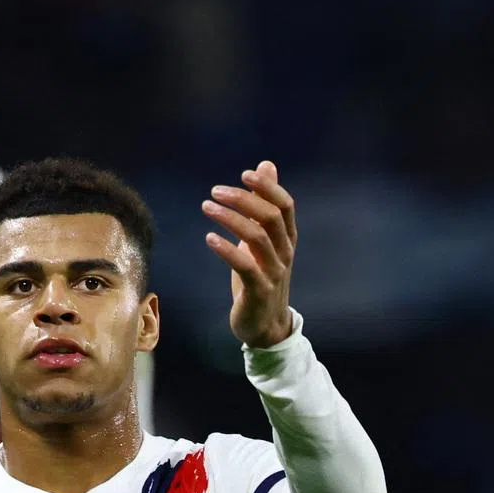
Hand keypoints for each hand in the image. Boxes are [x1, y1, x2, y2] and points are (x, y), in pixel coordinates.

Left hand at [202, 161, 295, 347]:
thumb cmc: (261, 279)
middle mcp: (284, 253)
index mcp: (287, 240)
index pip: (285, 206)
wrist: (267, 326)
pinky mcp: (259, 291)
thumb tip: (266, 166)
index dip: (267, 187)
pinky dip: (227, 249)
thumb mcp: (263, 240)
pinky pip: (245, 266)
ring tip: (206, 207)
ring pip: (257, 238)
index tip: (245, 174)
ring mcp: (274, 273)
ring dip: (230, 219)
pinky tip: (210, 238)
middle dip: (243, 200)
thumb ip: (263, 204)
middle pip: (270, 217)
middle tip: (215, 191)